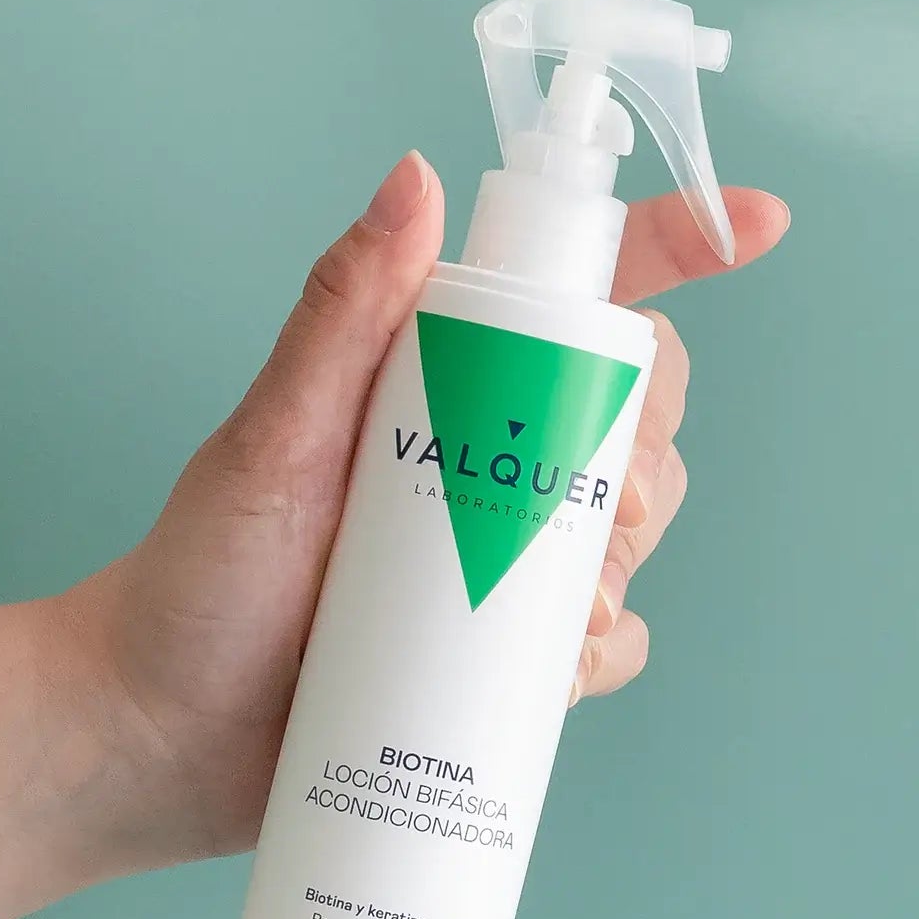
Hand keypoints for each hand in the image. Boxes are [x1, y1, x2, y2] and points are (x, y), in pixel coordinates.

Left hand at [69, 152, 788, 866]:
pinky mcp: (500, 655)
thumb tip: (415, 176)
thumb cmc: (191, 582)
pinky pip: (602, 643)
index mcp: (438, 382)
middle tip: (608, 503)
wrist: (156, 741)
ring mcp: (497, 559)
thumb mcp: (266, 443)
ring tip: (566, 608)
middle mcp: (482, 459)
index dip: (680, 252)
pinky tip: (560, 670)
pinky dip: (603, 651)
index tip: (761, 227)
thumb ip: (339, 314)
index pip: (573, 299)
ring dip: (629, 558)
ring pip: (632, 531)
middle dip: (648, 451)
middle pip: (632, 417)